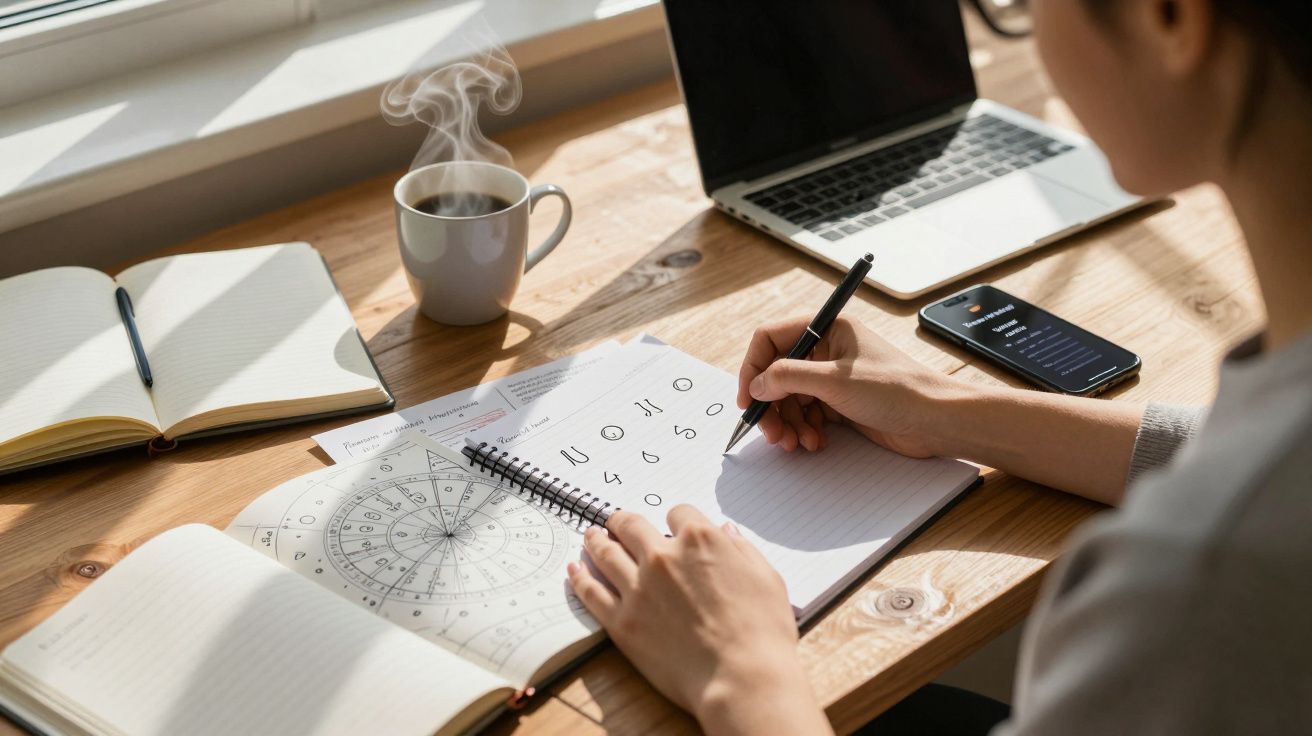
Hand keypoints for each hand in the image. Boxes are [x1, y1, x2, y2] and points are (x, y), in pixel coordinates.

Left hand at [567, 508, 831, 734]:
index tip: (672, 527)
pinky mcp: (622, 621)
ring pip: (606, 552)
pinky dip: (580, 578)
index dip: (676, 520)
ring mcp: (638, 588)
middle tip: (616, 523)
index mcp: (700, 540)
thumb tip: (727, 533)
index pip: (678, 513)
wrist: (740, 677)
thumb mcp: (766, 578)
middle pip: (631, 525)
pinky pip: (592, 592)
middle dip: (623, 521)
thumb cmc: (762, 632)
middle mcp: (664, 556)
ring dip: (596, 541)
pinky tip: (574, 570)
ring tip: (590, 537)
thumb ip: (742, 550)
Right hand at [737, 316, 959, 455]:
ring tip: (795, 443)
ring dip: (788, 423)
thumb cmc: (896, 390)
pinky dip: (805, 430)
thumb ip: (788, 378)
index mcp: (827, 329)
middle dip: (771, 405)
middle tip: (770, 432)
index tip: (748, 398)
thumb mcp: (834, 381)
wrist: (936, 420)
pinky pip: (809, 414)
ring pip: (791, 398)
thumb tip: (757, 385)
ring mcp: (834, 378)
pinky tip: (815, 443)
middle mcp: (827, 350)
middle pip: (778, 374)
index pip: (771, 338)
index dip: (753, 367)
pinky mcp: (842, 403)